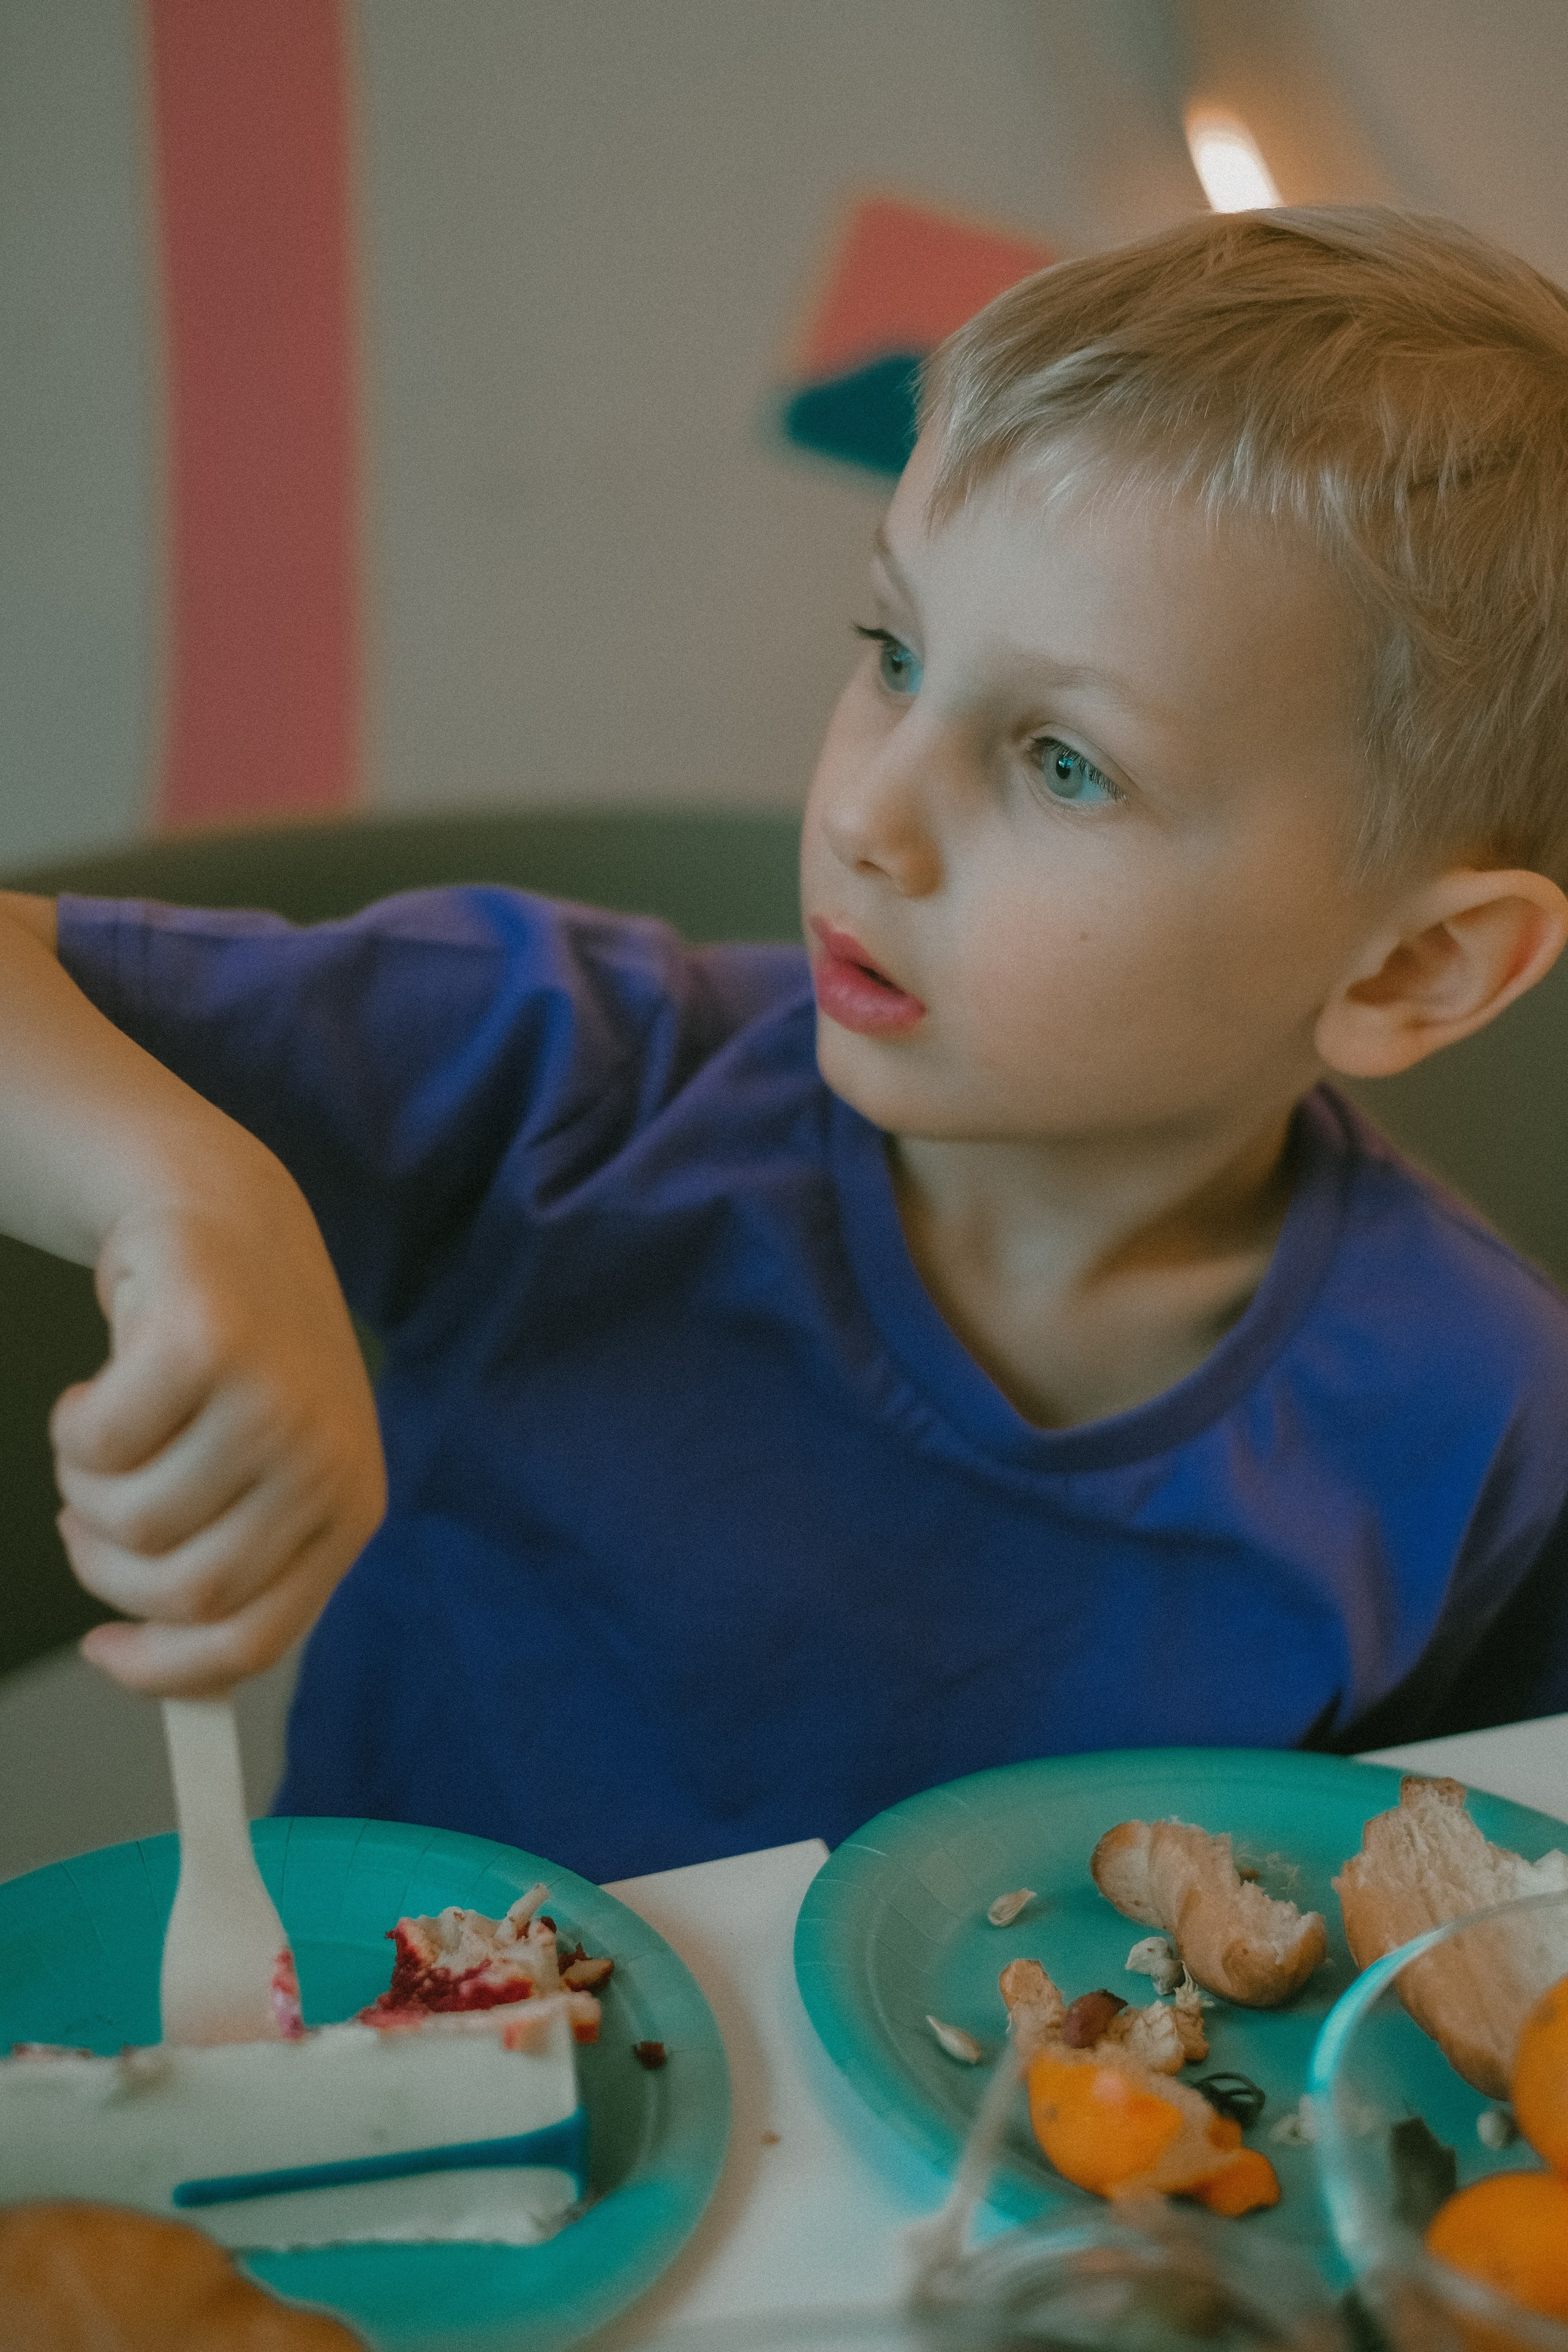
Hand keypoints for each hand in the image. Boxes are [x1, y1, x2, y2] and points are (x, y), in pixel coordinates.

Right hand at [50, 1142, 386, 1696]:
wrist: (229, 1216)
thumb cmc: (241, 1361)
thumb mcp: (268, 1470)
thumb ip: (240, 1561)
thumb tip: (173, 1682)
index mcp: (349, 1508)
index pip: (252, 1639)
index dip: (163, 1670)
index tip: (104, 1651)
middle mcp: (325, 1459)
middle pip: (178, 1591)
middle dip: (105, 1564)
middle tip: (90, 1510)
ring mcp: (273, 1400)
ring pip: (129, 1519)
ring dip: (85, 1488)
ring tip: (107, 1434)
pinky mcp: (210, 1342)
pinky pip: (95, 1443)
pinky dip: (73, 1423)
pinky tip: (102, 1384)